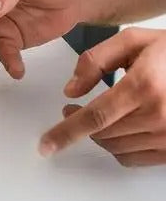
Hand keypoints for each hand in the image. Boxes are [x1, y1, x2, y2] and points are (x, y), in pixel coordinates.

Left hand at [38, 28, 165, 165]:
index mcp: (144, 86)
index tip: (46, 144)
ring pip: (117, 149)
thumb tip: (71, 91)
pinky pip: (135, 159)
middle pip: (103, 134)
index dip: (66, 132)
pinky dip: (119, 148)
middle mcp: (159, 115)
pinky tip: (119, 129)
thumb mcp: (132, 40)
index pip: (95, 117)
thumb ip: (94, 61)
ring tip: (102, 115)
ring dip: (100, 136)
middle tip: (72, 109)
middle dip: (79, 126)